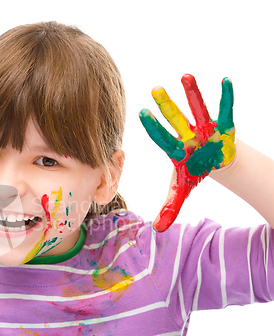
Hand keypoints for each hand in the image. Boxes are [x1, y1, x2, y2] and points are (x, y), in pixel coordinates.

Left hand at [139, 74, 234, 231]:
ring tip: (184, 75)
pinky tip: (224, 80)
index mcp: (176, 149)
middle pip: (176, 119)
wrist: (212, 161)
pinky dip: (226, 96)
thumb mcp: (181, 190)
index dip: (153, 127)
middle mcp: (187, 135)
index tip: (141, 113)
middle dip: (166, 106)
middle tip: (154, 89)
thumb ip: (169, 208)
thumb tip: (157, 229)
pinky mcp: (223, 125)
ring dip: (192, 93)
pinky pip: (225, 109)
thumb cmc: (193, 172)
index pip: (161, 137)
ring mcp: (205, 128)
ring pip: (197, 109)